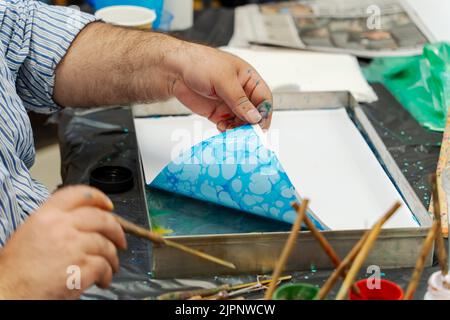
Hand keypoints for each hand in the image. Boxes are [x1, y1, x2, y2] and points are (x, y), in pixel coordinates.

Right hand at [0, 186, 125, 298]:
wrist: (8, 292)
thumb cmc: (16, 269)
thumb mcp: (31, 233)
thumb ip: (57, 223)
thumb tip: (84, 224)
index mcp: (47, 215)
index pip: (80, 195)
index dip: (100, 198)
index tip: (109, 206)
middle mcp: (61, 226)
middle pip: (102, 219)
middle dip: (117, 230)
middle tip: (120, 241)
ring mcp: (73, 247)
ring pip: (106, 245)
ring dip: (113, 257)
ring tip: (110, 266)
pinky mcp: (80, 269)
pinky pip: (104, 266)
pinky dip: (107, 274)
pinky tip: (103, 280)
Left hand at [170, 43, 272, 130]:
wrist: (175, 70)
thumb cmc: (199, 63)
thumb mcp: (223, 79)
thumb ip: (239, 100)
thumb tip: (255, 117)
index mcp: (248, 79)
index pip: (264, 99)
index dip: (264, 113)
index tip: (260, 125)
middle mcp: (241, 93)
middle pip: (254, 114)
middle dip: (252, 125)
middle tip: (248, 134)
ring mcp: (230, 104)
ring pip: (242, 122)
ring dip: (240, 130)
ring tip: (233, 133)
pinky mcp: (218, 114)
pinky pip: (229, 126)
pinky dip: (228, 131)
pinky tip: (224, 131)